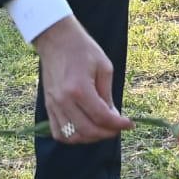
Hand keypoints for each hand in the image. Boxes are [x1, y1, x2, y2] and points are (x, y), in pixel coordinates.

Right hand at [33, 16, 133, 143]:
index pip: (101, 117)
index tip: (130, 124)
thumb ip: (108, 95)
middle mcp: (63, 100)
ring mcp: (53, 105)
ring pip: (71, 136)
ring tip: (103, 129)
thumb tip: (113, 117)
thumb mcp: (104, 67)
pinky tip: (85, 130)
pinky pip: (58, 132)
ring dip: (90, 138)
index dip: (118, 125)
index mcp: (79, 89)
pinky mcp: (48, 106)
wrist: (57, 39)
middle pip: (87, 130)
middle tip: (118, 128)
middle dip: (106, 133)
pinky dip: (73, 137)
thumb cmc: (82, 49)